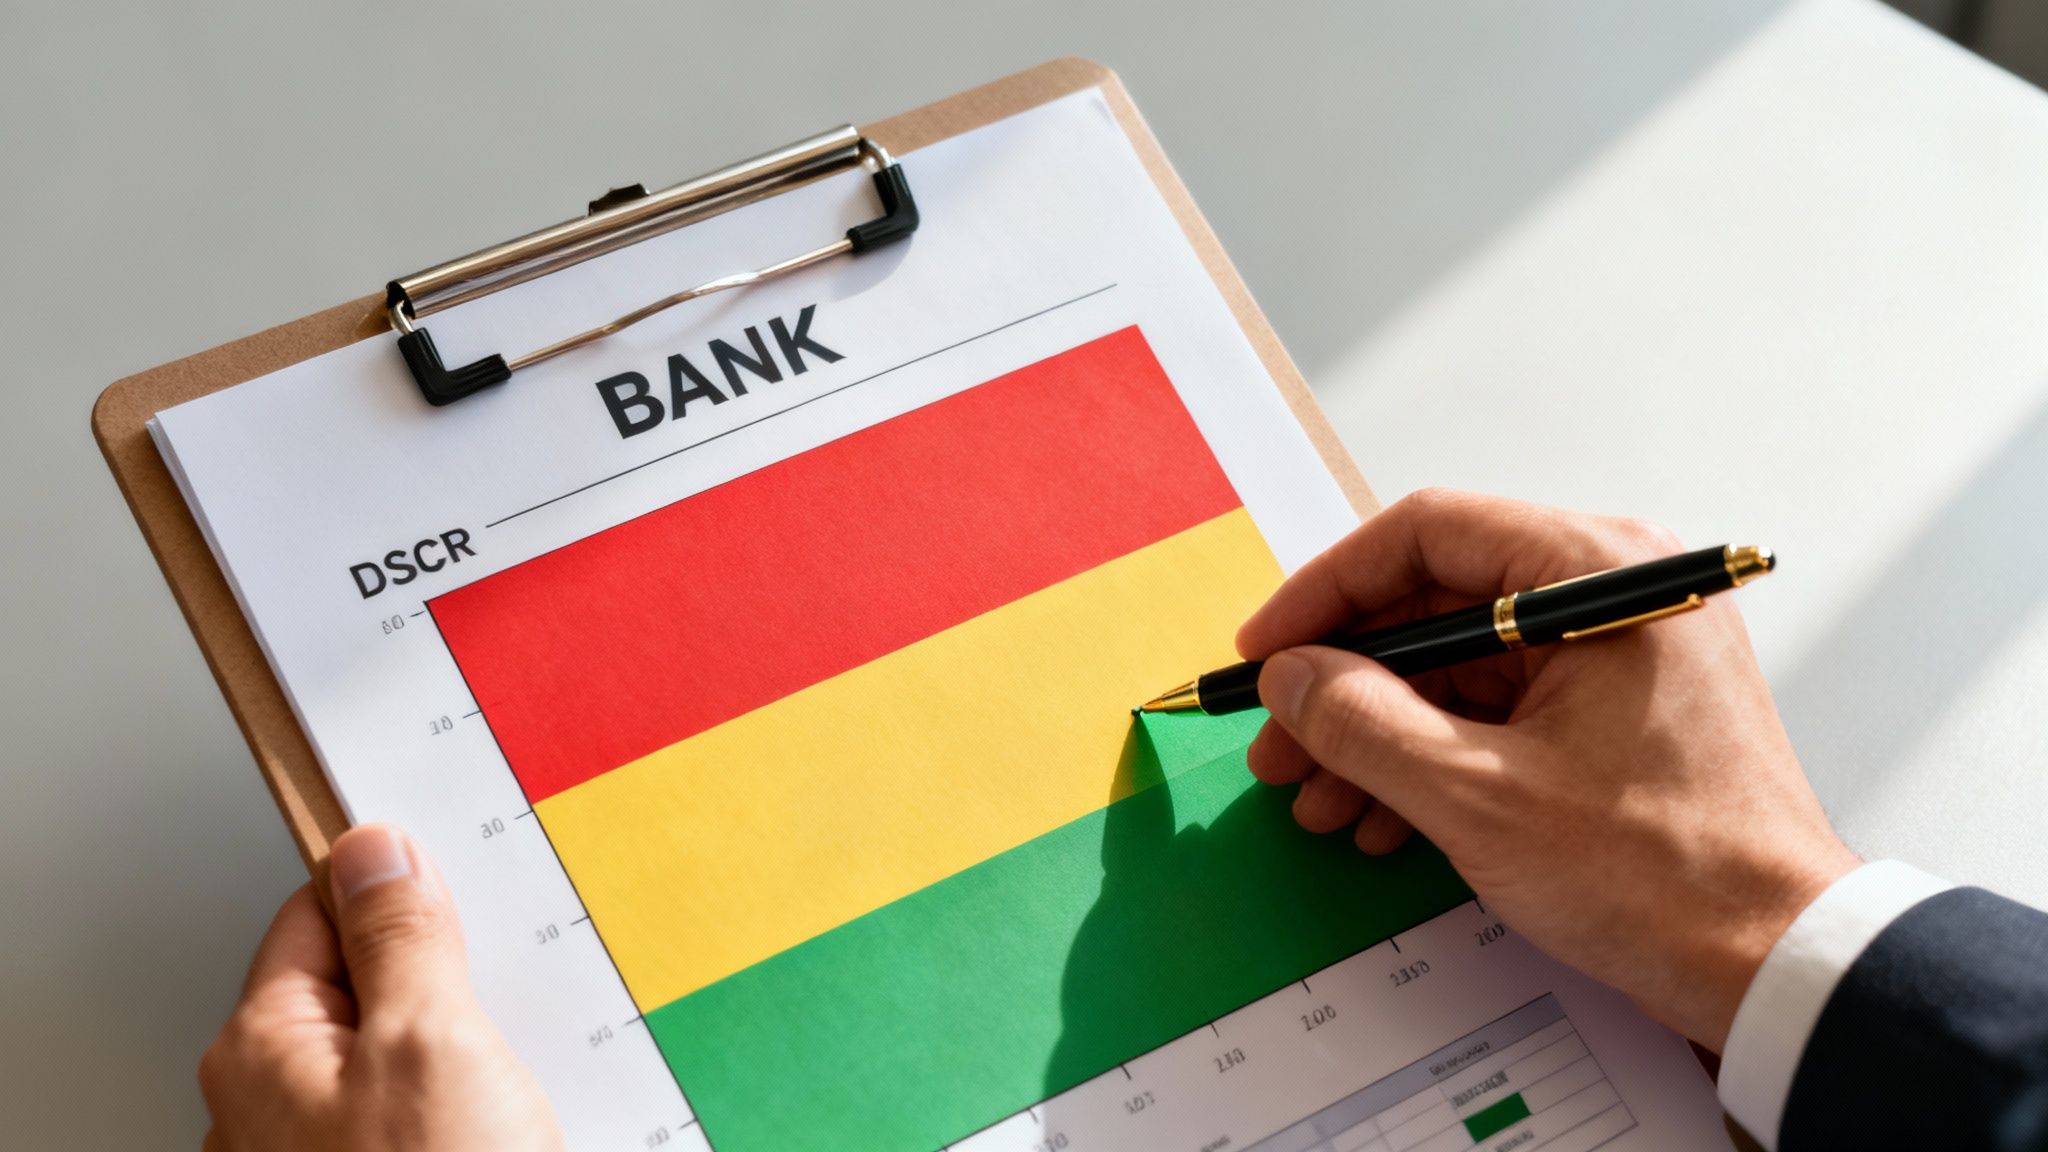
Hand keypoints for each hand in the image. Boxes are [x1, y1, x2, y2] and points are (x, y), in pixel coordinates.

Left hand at [200, 825, 562, 1151]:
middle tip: (495, 1006)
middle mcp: (270, 1103)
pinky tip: (502, 1116)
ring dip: (461, 1051)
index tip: (457, 886)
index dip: (398, 894)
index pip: (322, 915)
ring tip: (507, 1077)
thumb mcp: (429, 1045)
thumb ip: (400, 939)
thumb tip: (375, 852)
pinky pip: (417, 1108)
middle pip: (366, 986)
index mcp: (262, 1051)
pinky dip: (464, 1101)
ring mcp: (321, 1146)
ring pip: (399, 1054)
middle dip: (441, 982)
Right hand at [1238, 489, 1860, 1050]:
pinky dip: (1431, 755)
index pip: (1426, 535)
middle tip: (1278, 738)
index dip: (1326, 592)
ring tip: (1316, 798)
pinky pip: (1496, 708)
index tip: (1266, 649)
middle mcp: (1613, 592)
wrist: (1777, 966)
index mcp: (1598, 574)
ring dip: (1376, 730)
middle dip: (1345, 681)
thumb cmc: (1665, 876)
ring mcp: (1617, 652)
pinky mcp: (1615, 710)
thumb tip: (1291, 678)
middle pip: (1436, 602)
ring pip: (1457, 664)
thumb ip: (1365, 724)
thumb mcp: (1479, 799)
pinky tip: (1379, 815)